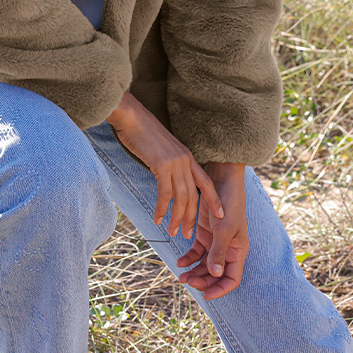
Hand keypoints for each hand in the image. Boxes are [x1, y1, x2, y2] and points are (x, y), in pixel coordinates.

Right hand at [106, 93, 222, 240]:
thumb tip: (167, 175)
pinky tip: (157, 218)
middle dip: (192, 217)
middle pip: (194, 195)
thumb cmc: (142, 132)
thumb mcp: (163, 148)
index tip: (220, 215)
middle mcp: (185, 160)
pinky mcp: (162, 165)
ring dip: (177, 218)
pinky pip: (165, 194)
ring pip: (181, 198)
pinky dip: (161, 209)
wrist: (132, 117)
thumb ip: (169, 162)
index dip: (214, 199)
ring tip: (172, 231)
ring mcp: (175, 163)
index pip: (206, 182)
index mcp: (187, 156)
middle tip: (187, 234)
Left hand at [175, 162, 247, 299]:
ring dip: (194, 271)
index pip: (232, 279)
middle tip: (186, 282)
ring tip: (180, 276)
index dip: (220, 290)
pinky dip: (189, 257)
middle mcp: (228, 249)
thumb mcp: (224, 228)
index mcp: (238, 251)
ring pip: (205, 264)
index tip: (205, 296)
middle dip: (202, 281)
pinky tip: (180, 261)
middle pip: (216, 274)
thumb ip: (219, 251)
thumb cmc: (228, 204)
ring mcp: (216, 241)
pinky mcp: (206, 233)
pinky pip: (197, 251)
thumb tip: (215, 274)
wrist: (221, 180)